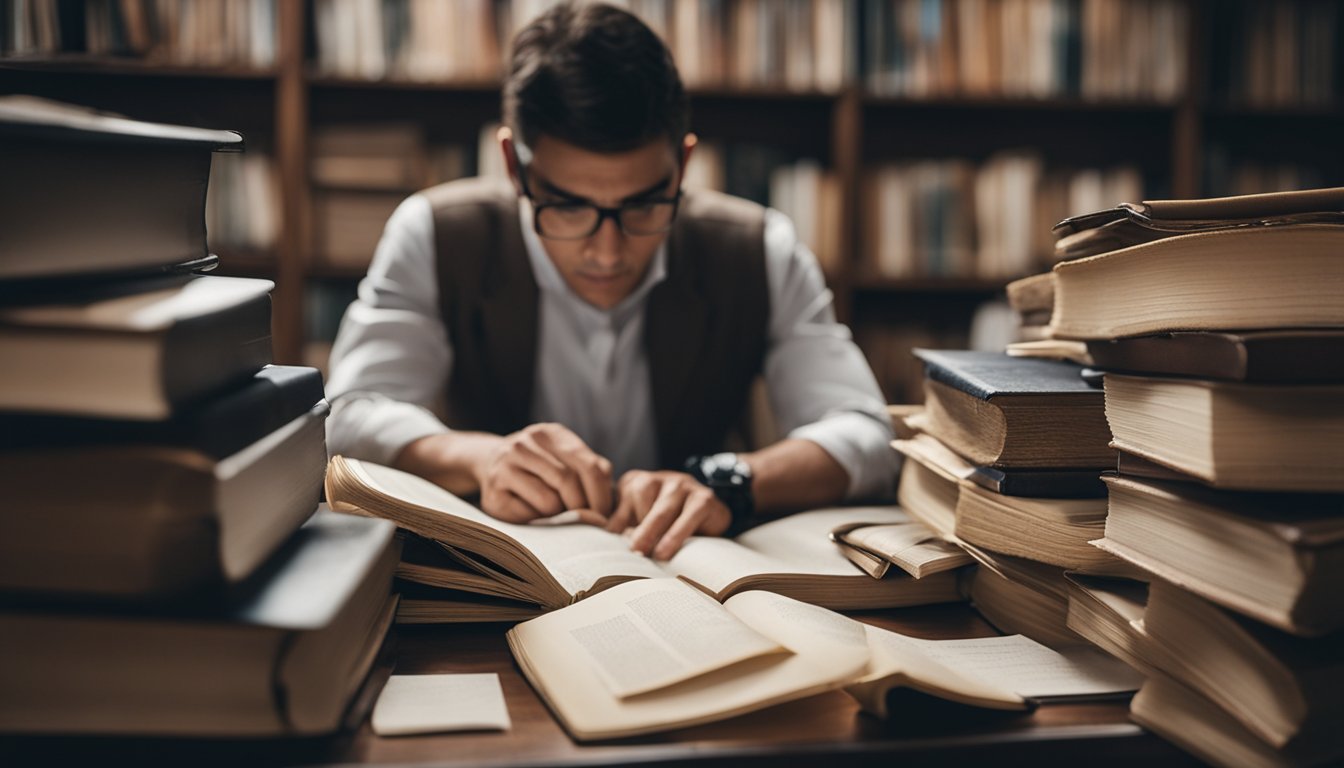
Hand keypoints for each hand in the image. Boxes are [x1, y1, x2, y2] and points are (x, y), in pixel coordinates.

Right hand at [475, 423, 613, 524]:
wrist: (490, 465)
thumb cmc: (541, 468)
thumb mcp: (566, 460)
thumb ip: (592, 473)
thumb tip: (608, 507)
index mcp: (550, 434)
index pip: (590, 466)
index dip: (603, 495)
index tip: (606, 515)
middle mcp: (525, 443)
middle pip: (569, 481)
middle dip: (584, 508)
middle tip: (588, 523)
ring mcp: (504, 465)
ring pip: (549, 501)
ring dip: (559, 515)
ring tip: (555, 512)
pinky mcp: (493, 493)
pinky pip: (529, 515)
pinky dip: (538, 521)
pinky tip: (533, 513)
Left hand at [608, 470, 730, 559]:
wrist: (710, 517)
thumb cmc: (667, 523)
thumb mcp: (642, 521)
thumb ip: (624, 526)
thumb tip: (605, 541)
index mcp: (638, 481)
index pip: (622, 495)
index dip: (616, 519)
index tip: (609, 543)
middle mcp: (659, 478)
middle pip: (641, 492)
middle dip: (635, 523)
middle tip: (633, 550)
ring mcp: (683, 484)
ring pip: (664, 505)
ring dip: (655, 531)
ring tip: (650, 554)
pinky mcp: (704, 497)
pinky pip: (689, 515)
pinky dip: (676, 534)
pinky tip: (667, 550)